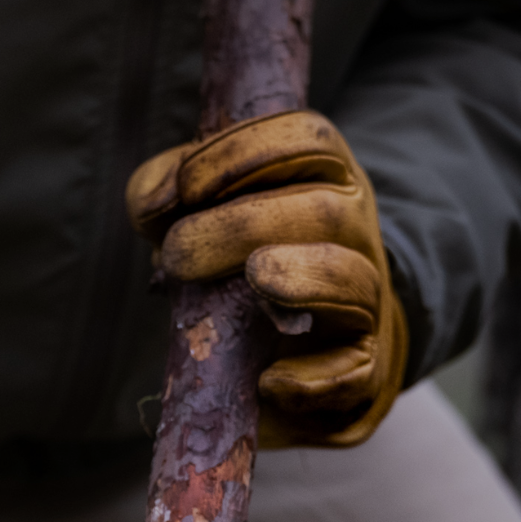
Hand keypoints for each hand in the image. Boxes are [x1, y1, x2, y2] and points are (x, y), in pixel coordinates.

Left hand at [127, 110, 407, 446]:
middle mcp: (354, 235)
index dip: (242, 155)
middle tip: (179, 257)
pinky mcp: (362, 370)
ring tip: (256, 280)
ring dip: (301, 278)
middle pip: (324, 211)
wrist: (313, 346)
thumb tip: (155, 205)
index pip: (307, 139)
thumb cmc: (243, 269)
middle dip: (244, 226)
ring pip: (353, 282)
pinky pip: (355, 373)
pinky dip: (313, 380)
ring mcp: (365, 303)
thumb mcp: (205, 213)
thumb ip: (169, 193)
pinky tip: (269, 382)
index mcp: (323, 180)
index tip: (184, 189)